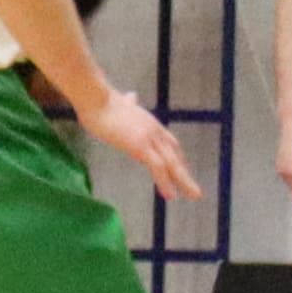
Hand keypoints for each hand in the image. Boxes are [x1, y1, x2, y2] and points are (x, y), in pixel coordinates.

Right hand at [67, 75, 202, 204]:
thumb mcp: (121, 103)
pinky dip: (165, 182)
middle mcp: (154, 130)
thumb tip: (131, 96)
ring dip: (183, 181)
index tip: (182, 170)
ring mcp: (149, 137)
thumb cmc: (102, 102)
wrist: (96, 99)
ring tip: (193, 196)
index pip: (170, 142)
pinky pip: (157, 167)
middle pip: (175, 154)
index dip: (177, 157)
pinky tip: (170, 195)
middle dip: (185, 172)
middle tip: (195, 191)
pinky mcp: (140, 145)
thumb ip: (128, 102)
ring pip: (171, 162)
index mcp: (150, 122)